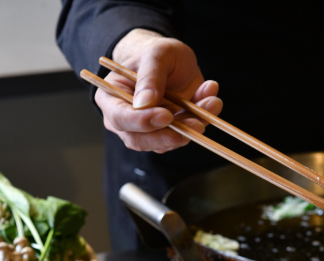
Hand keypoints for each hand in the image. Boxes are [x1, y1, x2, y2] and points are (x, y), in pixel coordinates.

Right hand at [95, 29, 222, 152]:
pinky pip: (185, 136)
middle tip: (196, 124)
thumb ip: (150, 76)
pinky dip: (202, 121)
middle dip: (170, 135)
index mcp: (112, 98)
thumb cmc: (159, 54)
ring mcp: (148, 131)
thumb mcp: (156, 54)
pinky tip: (212, 100)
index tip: (166, 116)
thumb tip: (144, 104)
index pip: (120, 118)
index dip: (142, 121)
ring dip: (192, 127)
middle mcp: (126, 120)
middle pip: (140, 140)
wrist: (175, 61)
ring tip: (211, 102)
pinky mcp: (169, 134)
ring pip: (166, 142)